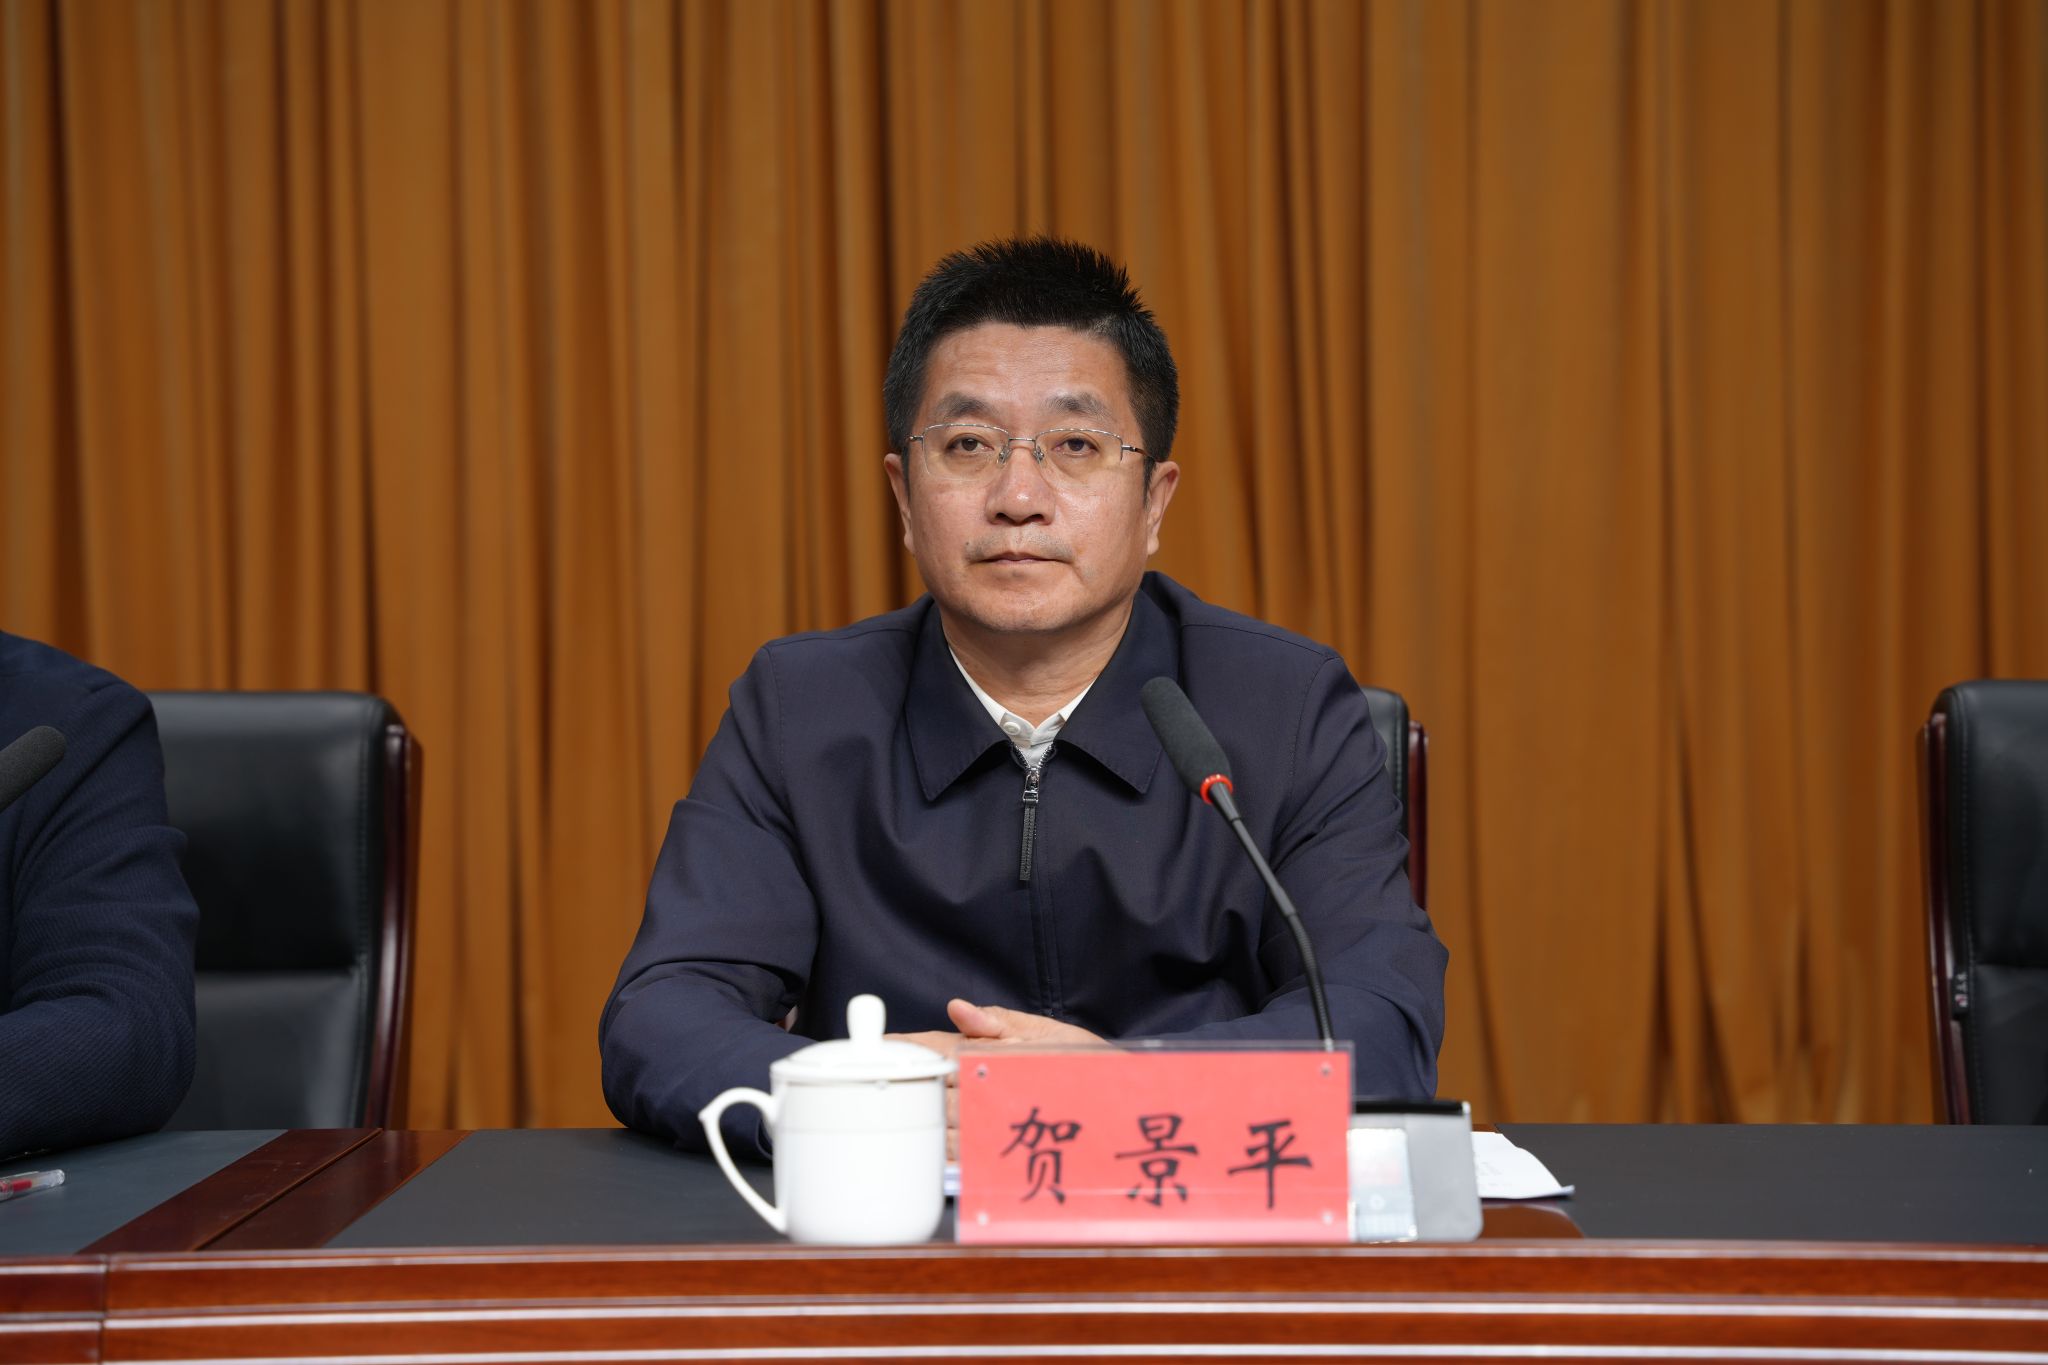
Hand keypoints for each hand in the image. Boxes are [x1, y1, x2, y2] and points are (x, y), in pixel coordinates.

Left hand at [887, 1002, 1104, 1160]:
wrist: (1114, 1105)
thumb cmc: (1078, 1063)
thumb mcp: (1042, 1032)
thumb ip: (996, 1022)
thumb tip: (956, 1007)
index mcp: (995, 1052)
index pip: (938, 1046)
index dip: (906, 1045)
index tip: (879, 1043)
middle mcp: (990, 1086)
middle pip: (930, 1086)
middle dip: (904, 1083)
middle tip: (875, 1078)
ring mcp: (992, 1120)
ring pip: (938, 1121)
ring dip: (916, 1116)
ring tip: (892, 1109)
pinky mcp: (998, 1148)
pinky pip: (957, 1152)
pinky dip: (939, 1146)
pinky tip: (928, 1139)